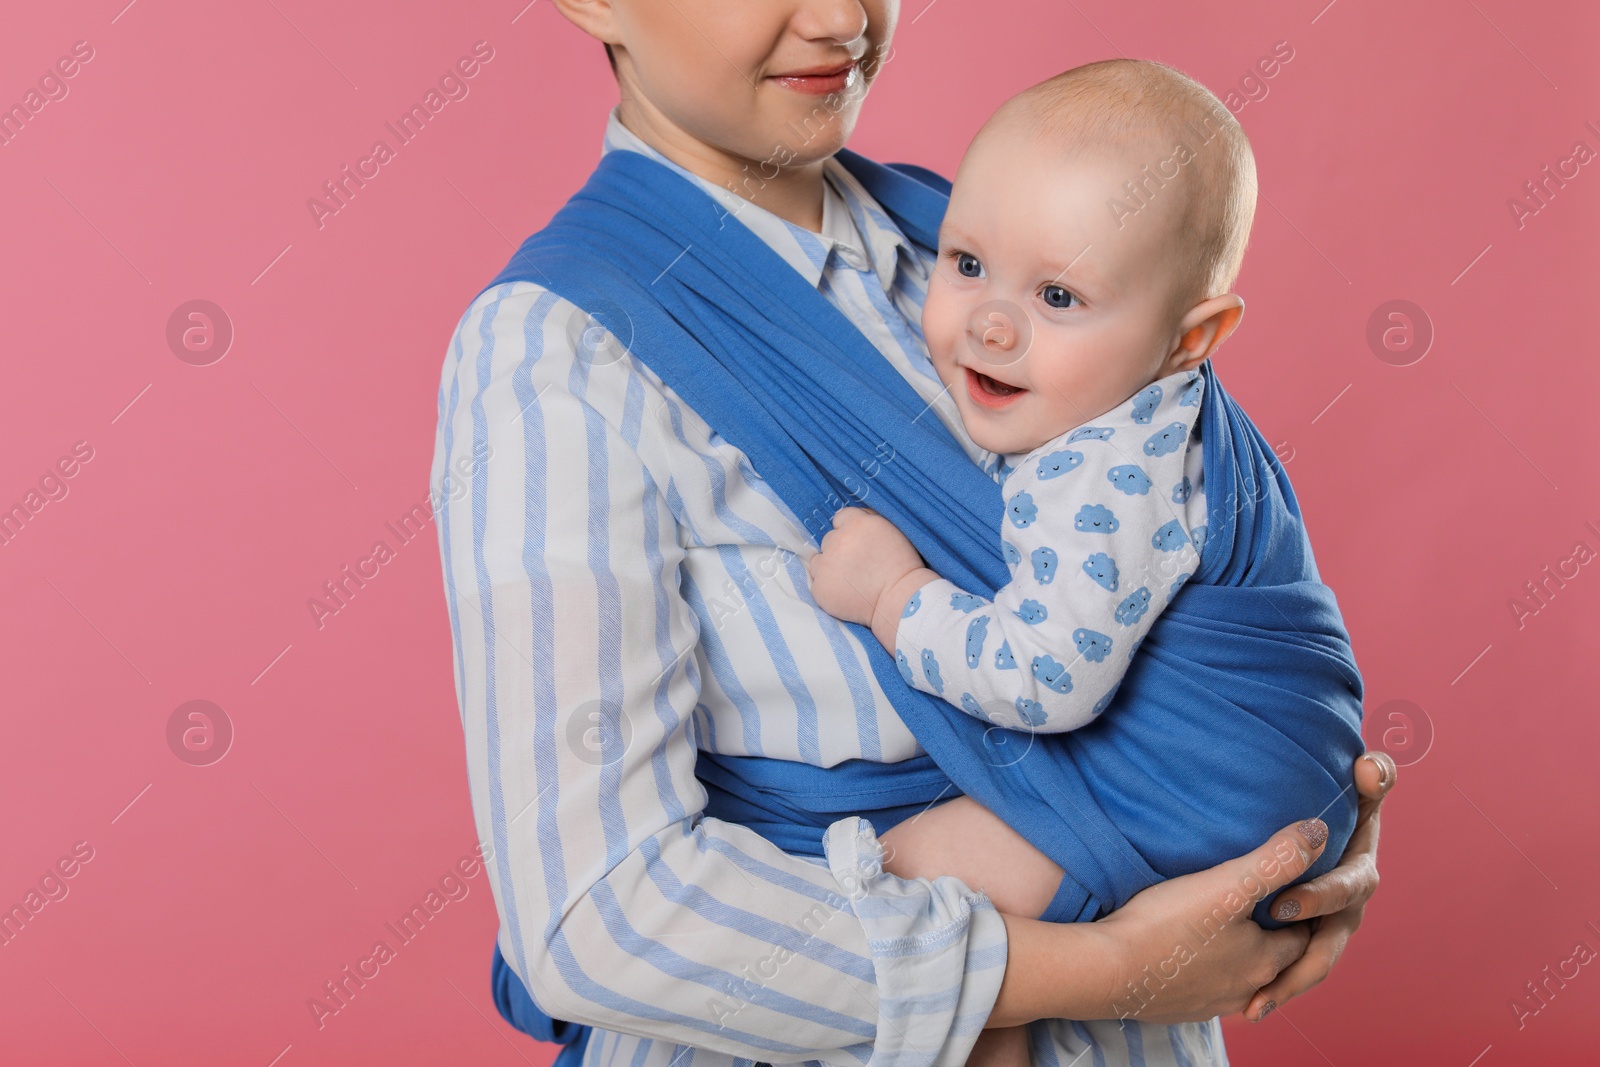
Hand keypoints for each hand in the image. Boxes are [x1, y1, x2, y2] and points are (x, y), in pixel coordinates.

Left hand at [806, 507, 927, 631]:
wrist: (901, 600)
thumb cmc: (902, 567)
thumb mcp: (891, 531)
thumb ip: (868, 520)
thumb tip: (850, 518)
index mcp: (856, 524)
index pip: (840, 517)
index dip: (849, 530)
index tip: (858, 543)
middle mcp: (837, 541)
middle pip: (829, 539)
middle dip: (840, 550)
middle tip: (858, 565)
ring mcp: (826, 565)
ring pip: (819, 560)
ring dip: (830, 567)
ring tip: (851, 580)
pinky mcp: (820, 588)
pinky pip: (817, 582)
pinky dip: (828, 587)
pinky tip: (846, 592)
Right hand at [1091, 819, 1327, 1023]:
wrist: (1107, 971)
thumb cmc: (1167, 925)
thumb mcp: (1227, 883)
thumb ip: (1276, 858)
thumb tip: (1319, 831)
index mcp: (1264, 960)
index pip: (1304, 936)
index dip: (1303, 912)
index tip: (1293, 892)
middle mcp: (1246, 990)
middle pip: (1276, 963)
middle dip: (1275, 938)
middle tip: (1265, 908)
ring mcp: (1211, 1004)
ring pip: (1243, 981)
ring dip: (1242, 959)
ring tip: (1230, 931)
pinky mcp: (1179, 1009)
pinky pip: (1206, 991)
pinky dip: (1209, 974)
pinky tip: (1193, 956)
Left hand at [1242, 750, 1396, 1020]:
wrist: (1316, 828)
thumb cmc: (1336, 801)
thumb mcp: (1354, 790)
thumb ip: (1375, 776)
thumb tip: (1372, 765)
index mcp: (1358, 868)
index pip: (1350, 885)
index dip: (1324, 896)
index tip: (1283, 904)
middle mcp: (1349, 902)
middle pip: (1332, 930)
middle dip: (1293, 944)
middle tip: (1259, 934)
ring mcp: (1331, 924)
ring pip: (1315, 960)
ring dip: (1290, 982)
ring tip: (1258, 1002)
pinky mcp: (1308, 938)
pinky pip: (1297, 969)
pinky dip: (1278, 989)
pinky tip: (1250, 1010)